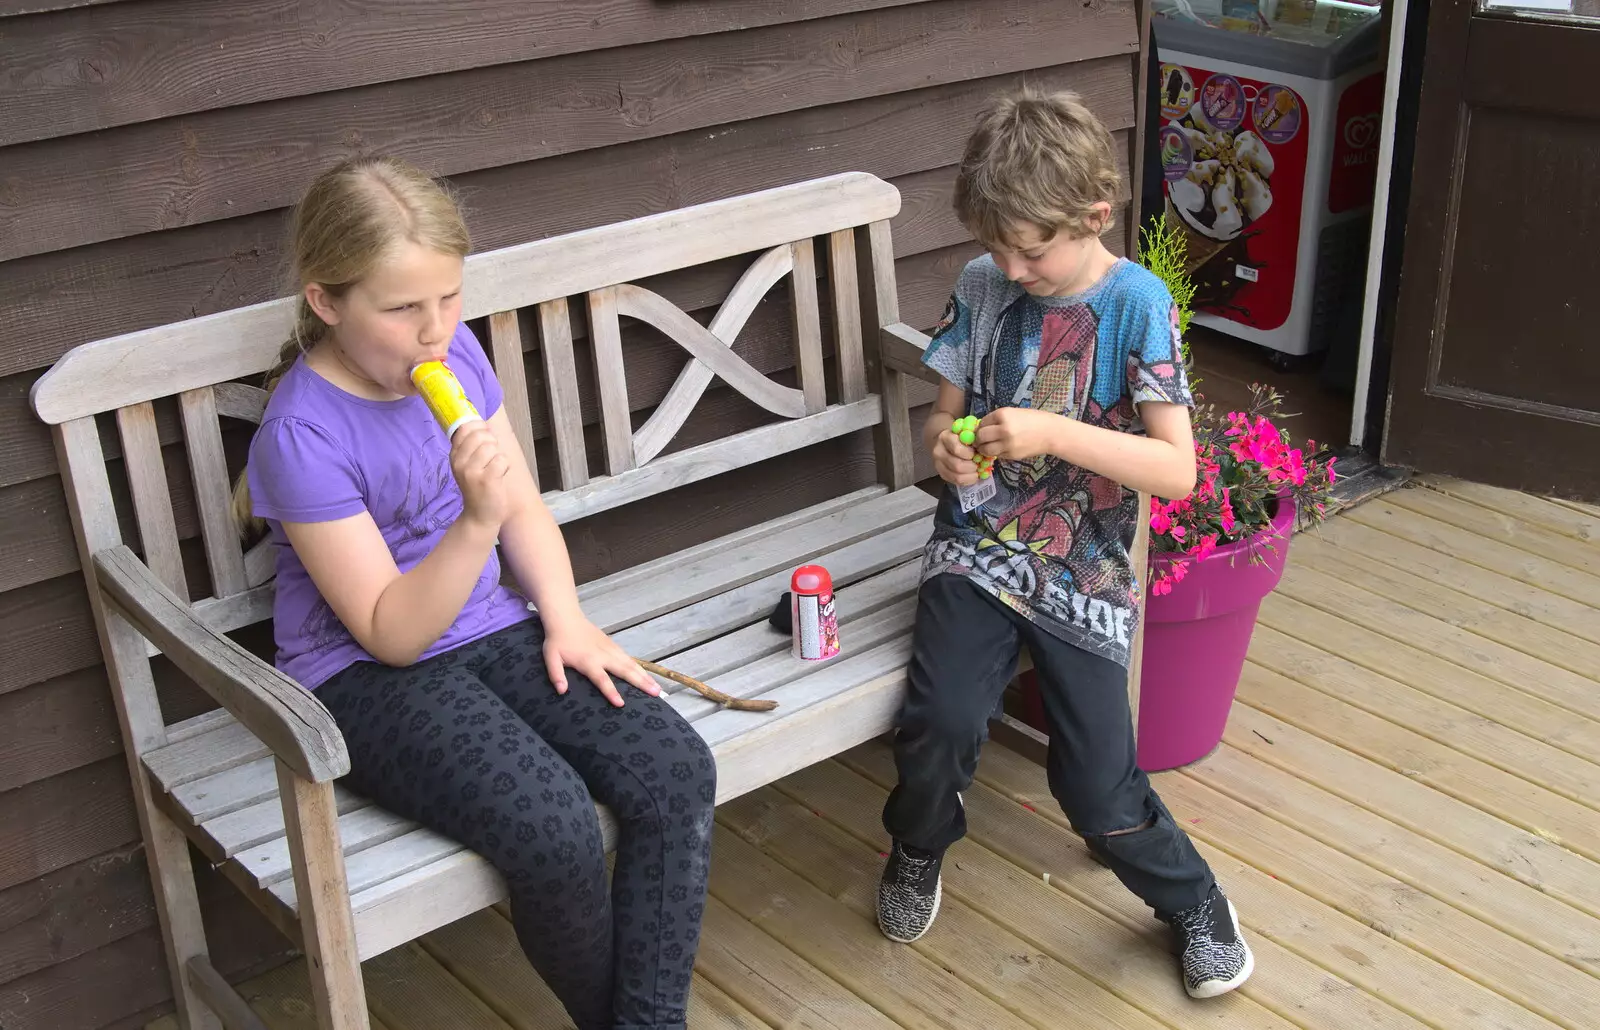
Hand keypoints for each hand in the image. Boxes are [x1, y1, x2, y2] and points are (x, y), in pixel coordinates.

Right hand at [450, 421, 511, 529]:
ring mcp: (471, 471)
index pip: (465, 428)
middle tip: (491, 459)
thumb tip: (481, 422)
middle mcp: (459, 462)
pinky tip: (499, 476)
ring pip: (492, 446)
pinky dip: (505, 467)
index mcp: (454, 455)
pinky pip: (502, 459)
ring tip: (494, 470)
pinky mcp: (486, 480)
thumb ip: (471, 445)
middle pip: (481, 434)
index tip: (485, 441)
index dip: (480, 429)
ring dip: (499, 456)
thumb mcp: (468, 464)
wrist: (479, 516)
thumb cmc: (478, 487)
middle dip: (492, 443)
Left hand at [541, 614, 661, 707]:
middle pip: (625, 671)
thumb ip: (556, 674)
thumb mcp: (550, 657)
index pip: (602, 679)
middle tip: (655, 694)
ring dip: (645, 676)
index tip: (621, 704)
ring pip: (631, 664)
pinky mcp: (613, 645)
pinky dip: (640, 667)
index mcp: (588, 661)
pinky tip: (647, 676)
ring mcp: (610, 649)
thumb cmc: (557, 640)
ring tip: (657, 688)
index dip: (611, 691)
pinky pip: (629, 658)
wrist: (566, 618)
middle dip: (641, 683)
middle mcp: (603, 656)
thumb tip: (561, 691)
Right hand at [931, 427, 981, 486]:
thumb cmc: (962, 436)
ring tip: (977, 470)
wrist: (948, 442)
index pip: (957, 449)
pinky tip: (973, 476)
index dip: (970, 453)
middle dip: (972, 466)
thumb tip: (985, 448)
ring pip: (956, 476)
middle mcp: (938, 451)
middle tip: (979, 464)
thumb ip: (975, 436)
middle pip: (957, 465)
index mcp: (945, 437)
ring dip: (970, 475)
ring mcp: (938, 464)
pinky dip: (967, 480)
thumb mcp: (967, 431)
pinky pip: (956, 481)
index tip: (977, 452)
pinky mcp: (941, 474)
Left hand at [976, 408, 1063, 461]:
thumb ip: (997, 419)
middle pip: (980, 437)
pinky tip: (1001, 449)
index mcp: (1002, 415)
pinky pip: (997, 455)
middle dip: (979, 439)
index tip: (983, 429)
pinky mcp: (1012, 454)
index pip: (982, 423)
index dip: (980, 427)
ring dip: (984, 448)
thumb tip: (981, 427)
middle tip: (981, 440)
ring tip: (988, 446)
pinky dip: (996, 453)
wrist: (1051, 432)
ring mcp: (1007, 443)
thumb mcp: (1013, 413)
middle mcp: (1003, 429)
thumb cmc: (1033, 419)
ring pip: (986, 449)